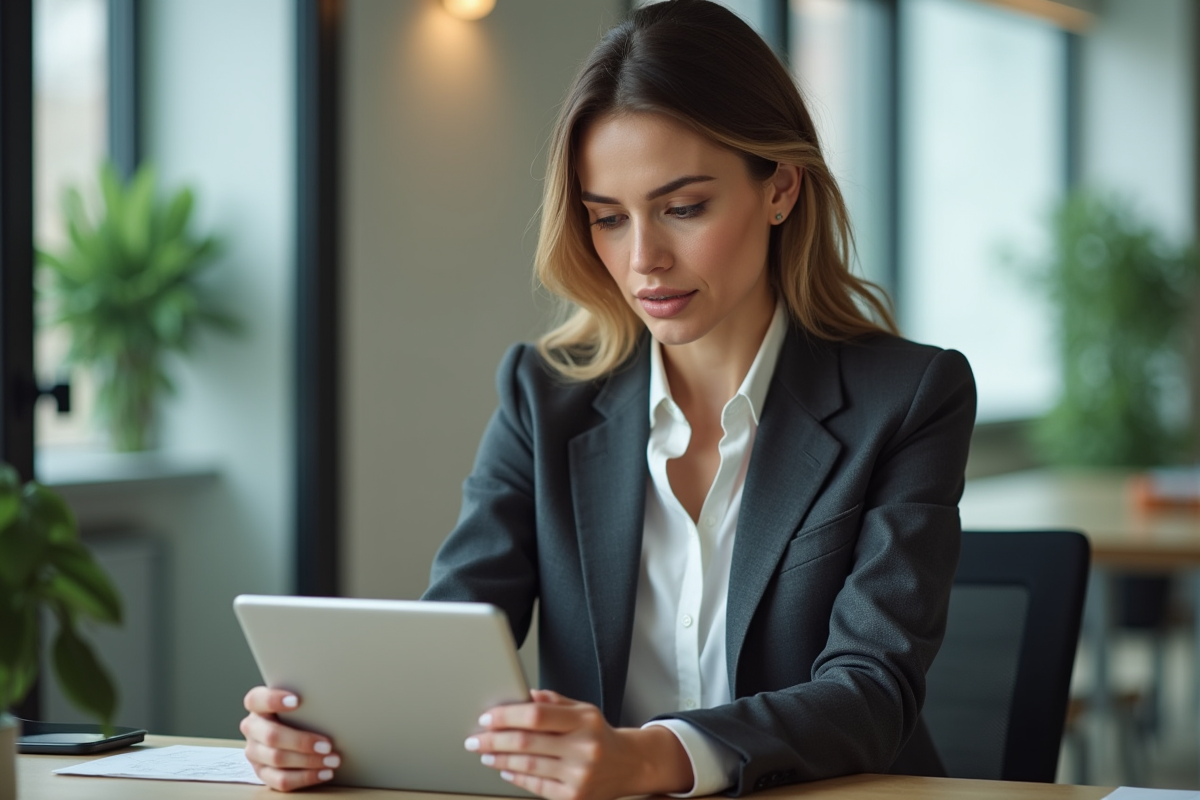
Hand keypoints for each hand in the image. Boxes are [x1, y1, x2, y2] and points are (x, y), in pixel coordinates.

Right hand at [240, 686, 340, 791]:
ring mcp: (254, 752)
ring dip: (308, 761)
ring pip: (277, 759)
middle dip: (302, 742)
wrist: (290, 732)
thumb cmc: (299, 712)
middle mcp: (252, 728)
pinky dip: (305, 777)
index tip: (297, 700)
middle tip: (328, 745)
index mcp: (257, 705)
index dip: (274, 700)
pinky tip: (324, 773)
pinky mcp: (262, 772)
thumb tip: (333, 701)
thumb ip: (305, 700)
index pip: (256, 699)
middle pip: (271, 735)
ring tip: (332, 760)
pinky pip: (281, 780)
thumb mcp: (298, 702)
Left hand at [466, 689, 692, 799]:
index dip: (507, 716)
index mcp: (584, 720)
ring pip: (528, 765)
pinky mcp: (574, 797)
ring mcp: (579, 775)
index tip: (487, 718)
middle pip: (527, 742)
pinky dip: (515, 777)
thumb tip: (521, 695)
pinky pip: (536, 785)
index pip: (537, 715)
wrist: (629, 765)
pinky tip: (504, 769)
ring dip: (499, 759)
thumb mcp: (583, 709)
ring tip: (485, 753)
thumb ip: (553, 702)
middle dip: (494, 740)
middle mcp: (584, 748)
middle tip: (475, 739)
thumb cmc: (600, 735)